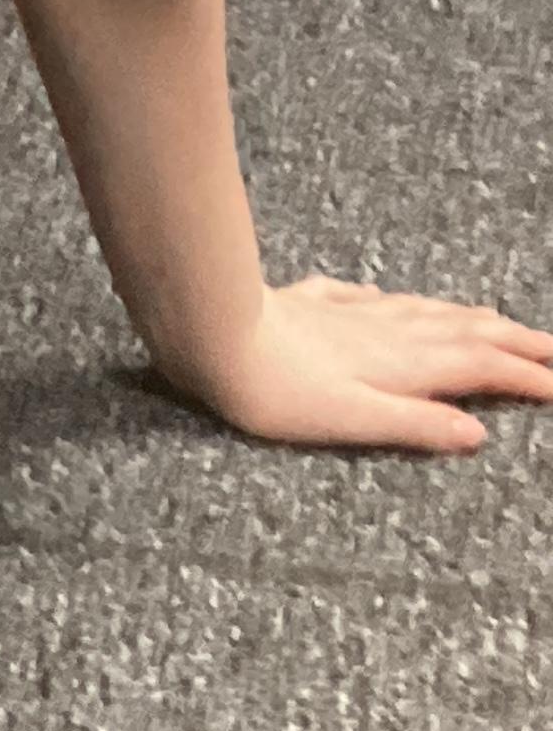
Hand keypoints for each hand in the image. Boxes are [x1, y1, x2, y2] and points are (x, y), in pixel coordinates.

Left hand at [174, 274, 552, 453]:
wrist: (211, 330)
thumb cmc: (277, 390)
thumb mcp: (355, 421)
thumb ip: (416, 423)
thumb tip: (477, 432)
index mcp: (399, 364)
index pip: (476, 365)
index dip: (522, 374)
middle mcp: (380, 333)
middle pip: (458, 331)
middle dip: (509, 338)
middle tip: (549, 344)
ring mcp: (344, 315)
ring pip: (417, 312)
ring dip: (461, 316)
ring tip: (490, 317)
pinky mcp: (306, 305)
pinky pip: (362, 301)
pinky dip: (388, 302)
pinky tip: (380, 297)